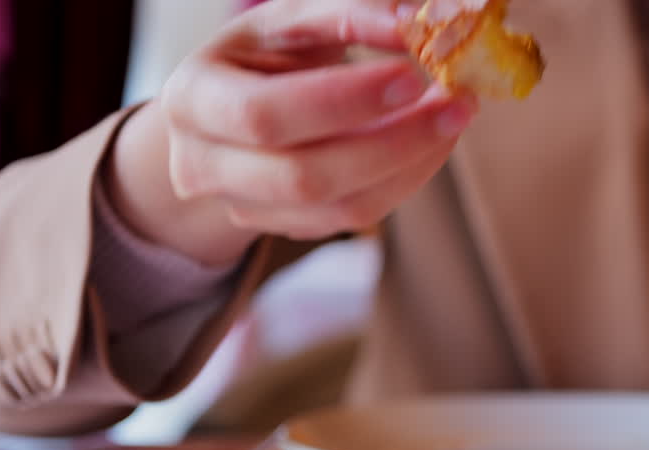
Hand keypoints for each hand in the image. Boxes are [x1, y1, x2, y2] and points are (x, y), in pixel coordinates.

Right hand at [106, 0, 473, 265]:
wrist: (231, 111)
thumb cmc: (264, 57)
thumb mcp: (290, 22)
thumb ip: (347, 16)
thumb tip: (416, 21)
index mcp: (192, 100)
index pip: (265, 115)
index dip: (342, 101)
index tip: (413, 74)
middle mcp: (204, 165)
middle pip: (305, 177)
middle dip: (393, 142)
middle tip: (456, 104)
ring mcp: (244, 207)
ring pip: (340, 209)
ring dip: (412, 165)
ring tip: (453, 119)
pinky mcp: (287, 228)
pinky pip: (356, 218)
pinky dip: (404, 180)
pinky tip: (431, 144)